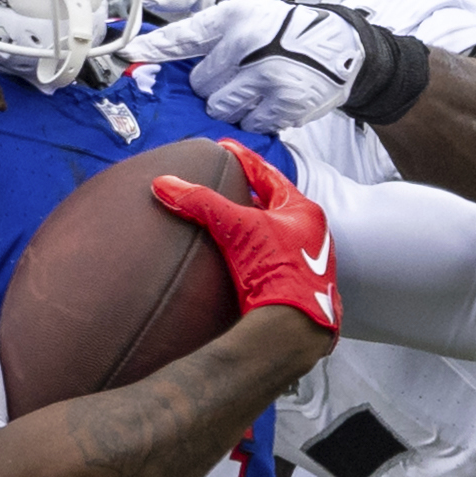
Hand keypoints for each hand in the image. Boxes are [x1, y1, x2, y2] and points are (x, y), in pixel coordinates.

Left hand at [131, 0, 372, 132]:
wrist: (340, 48)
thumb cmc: (282, 29)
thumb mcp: (240, 5)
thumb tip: (152, 0)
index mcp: (235, 16)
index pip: (185, 35)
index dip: (155, 47)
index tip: (131, 53)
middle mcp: (249, 45)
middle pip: (200, 83)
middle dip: (212, 83)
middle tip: (236, 74)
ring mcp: (267, 77)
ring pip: (220, 107)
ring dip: (231, 104)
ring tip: (253, 88)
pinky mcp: (284, 105)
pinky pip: (248, 124)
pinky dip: (254, 119)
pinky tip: (269, 101)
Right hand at [153, 142, 337, 336]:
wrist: (295, 328)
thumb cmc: (276, 271)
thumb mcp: (236, 229)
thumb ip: (200, 203)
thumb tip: (163, 184)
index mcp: (304, 212)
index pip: (268, 176)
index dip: (244, 160)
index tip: (225, 148)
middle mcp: (312, 236)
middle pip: (276, 206)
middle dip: (252, 194)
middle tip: (230, 182)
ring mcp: (308, 265)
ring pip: (277, 236)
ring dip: (255, 228)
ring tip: (232, 223)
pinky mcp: (298, 291)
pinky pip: (274, 263)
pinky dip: (256, 257)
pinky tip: (242, 264)